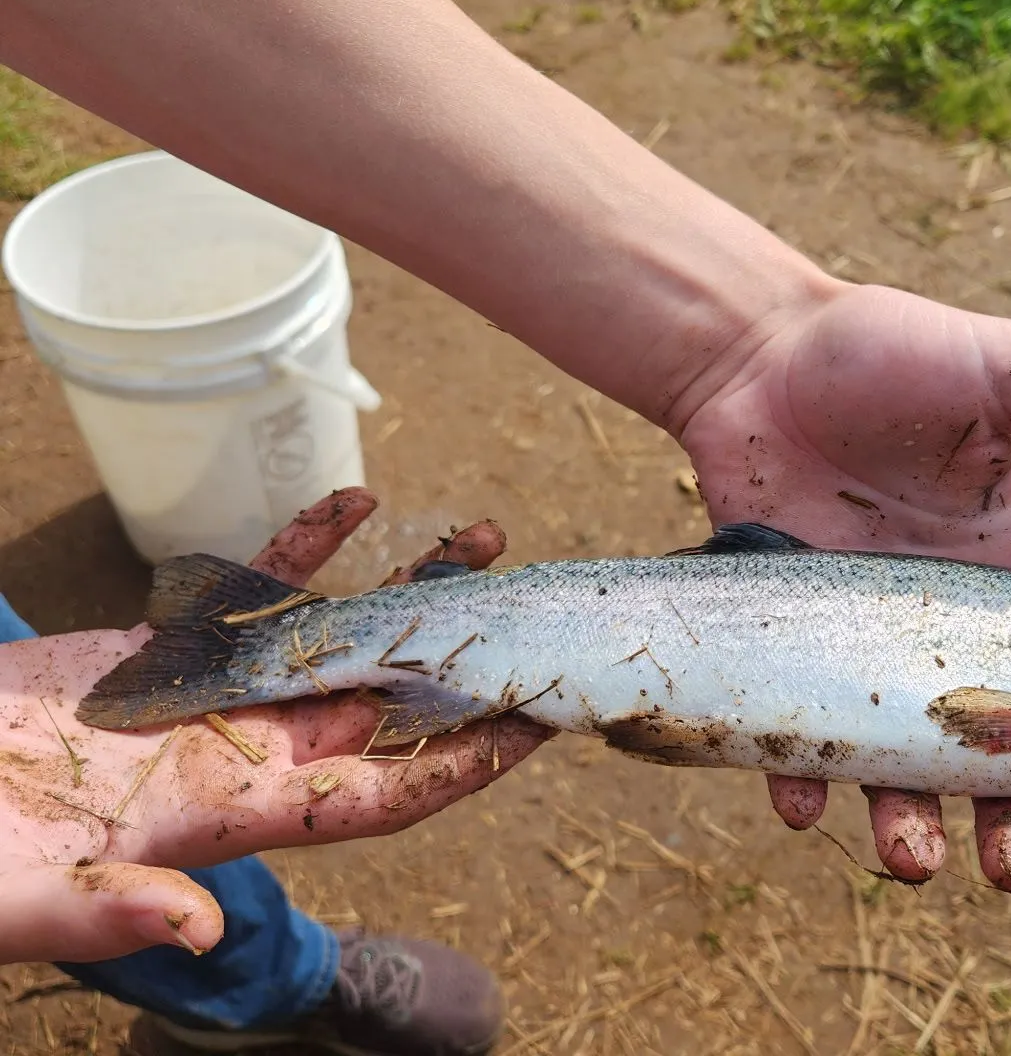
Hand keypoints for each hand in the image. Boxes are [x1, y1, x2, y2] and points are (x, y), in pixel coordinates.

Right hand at [0, 490, 548, 965]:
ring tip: (483, 536)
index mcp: (228, 815)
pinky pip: (252, 591)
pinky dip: (303, 547)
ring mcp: (209, 695)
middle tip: (537, 603)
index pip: (378, 793)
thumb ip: (108, 910)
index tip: (539, 724)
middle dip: (465, 657)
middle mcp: (241, 752)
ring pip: (335, 634)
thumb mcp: (18, 895)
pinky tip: (354, 501)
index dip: (462, 763)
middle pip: (384, 700)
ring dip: (407, 586)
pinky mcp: (162, 648)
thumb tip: (196, 927)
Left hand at [679, 283, 1010, 888]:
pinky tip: (800, 803)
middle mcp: (952, 626)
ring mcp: (868, 642)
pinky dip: (799, 776)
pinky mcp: (790, 641)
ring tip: (912, 861)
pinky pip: (795, 731)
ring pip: (904, 763)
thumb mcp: (1006, 374)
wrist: (757, 348)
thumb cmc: (888, 351)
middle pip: (1003, 750)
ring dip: (912, 825)